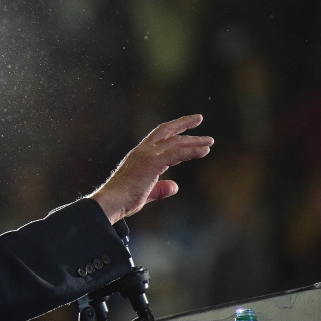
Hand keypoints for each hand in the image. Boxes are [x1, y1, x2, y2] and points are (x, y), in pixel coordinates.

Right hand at [89, 114, 213, 224]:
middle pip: (166, 131)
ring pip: (175, 142)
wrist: (112, 202)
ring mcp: (147, 155)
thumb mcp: (146, 193)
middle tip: (199, 118)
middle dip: (183, 123)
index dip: (173, 130)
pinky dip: (191, 151)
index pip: (158, 137)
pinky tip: (204, 151)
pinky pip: (177, 153)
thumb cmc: (124, 200)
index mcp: (139, 155)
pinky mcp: (152, 163)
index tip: (186, 127)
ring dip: (194, 141)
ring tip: (209, 141)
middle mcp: (142, 151)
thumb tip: (175, 186)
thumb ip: (160, 188)